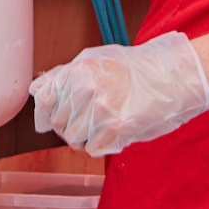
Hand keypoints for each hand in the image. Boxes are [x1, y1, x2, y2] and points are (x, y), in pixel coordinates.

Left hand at [29, 32, 208, 154]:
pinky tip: (113, 132)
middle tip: (91, 118)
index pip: (45, 99)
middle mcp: (87, 88)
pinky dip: (100, 145)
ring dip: (85, 137)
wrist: (172, 77)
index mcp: (79, 69)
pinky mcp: (117, 130)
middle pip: (59, 122)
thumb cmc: (134, 69)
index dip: (48, 112)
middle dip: (69, 125)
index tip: (55, 116)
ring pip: (73, 139)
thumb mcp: (95, 60)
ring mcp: (101, 110)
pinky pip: (93, 148)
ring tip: (102, 126)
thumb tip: (36, 91)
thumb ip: (63, 75)